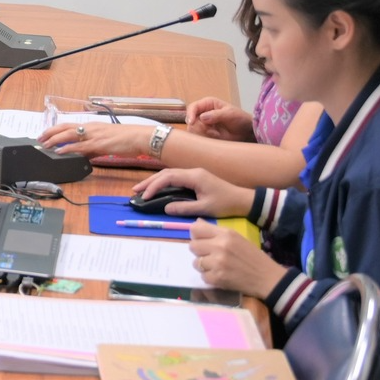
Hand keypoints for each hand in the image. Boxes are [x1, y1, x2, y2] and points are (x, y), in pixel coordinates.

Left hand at [37, 120, 152, 158]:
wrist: (139, 138)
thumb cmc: (126, 139)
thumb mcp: (105, 141)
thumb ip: (93, 147)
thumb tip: (84, 154)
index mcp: (92, 126)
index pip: (68, 125)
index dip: (55, 129)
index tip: (45, 134)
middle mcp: (90, 128)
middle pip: (64, 127)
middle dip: (50, 132)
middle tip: (39, 139)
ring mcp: (93, 135)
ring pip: (69, 135)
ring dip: (54, 140)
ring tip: (44, 145)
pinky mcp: (98, 144)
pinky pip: (79, 145)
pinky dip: (67, 148)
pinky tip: (60, 151)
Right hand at [133, 167, 254, 218]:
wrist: (244, 200)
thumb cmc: (226, 204)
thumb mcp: (205, 208)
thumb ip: (184, 208)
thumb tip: (165, 208)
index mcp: (194, 176)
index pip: (168, 177)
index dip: (154, 186)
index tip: (144, 196)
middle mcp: (192, 172)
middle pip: (166, 173)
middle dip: (149, 181)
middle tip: (135, 190)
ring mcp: (194, 174)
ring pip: (169, 174)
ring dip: (155, 181)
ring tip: (142, 189)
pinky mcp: (196, 178)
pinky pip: (175, 177)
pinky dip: (164, 182)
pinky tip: (158, 188)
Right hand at [186, 97, 255, 141]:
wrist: (247, 132)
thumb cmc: (240, 118)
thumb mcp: (230, 114)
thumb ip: (216, 115)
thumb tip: (202, 117)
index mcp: (208, 104)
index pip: (193, 107)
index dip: (190, 114)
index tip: (191, 122)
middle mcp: (203, 113)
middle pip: (191, 120)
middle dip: (199, 127)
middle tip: (211, 131)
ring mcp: (204, 124)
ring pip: (194, 129)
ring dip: (203, 133)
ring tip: (216, 134)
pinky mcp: (206, 133)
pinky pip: (199, 137)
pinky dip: (206, 138)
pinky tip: (217, 137)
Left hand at [187, 220, 286, 297]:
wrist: (268, 278)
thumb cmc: (253, 256)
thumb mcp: (236, 237)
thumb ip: (216, 231)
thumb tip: (197, 223)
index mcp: (226, 234)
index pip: (195, 229)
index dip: (196, 236)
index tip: (202, 241)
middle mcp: (220, 246)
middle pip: (192, 246)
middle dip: (200, 252)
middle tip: (211, 256)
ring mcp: (218, 263)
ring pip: (196, 263)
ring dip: (204, 266)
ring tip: (217, 266)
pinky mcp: (218, 278)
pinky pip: (203, 276)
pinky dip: (210, 277)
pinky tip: (221, 276)